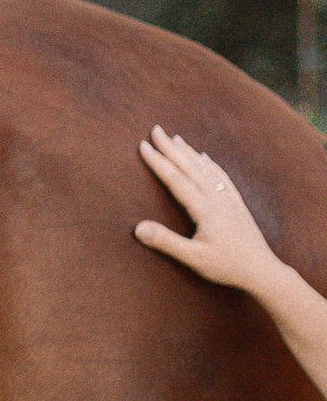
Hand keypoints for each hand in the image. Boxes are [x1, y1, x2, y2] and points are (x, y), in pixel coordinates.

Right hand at [136, 126, 282, 293]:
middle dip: (171, 148)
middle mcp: (217, 199)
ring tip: (176, 138)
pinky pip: (222, 177)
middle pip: (190, 167)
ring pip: (206, 169)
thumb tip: (138, 228)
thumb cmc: (227, 266)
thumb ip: (166, 242)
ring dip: (189, 152)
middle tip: (155, 130)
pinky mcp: (237, 204)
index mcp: (205, 209)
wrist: (262, 270)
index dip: (158, 162)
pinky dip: (211, 164)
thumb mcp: (194, 259)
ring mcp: (229, 199)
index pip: (176, 180)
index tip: (143, 146)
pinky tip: (205, 157)